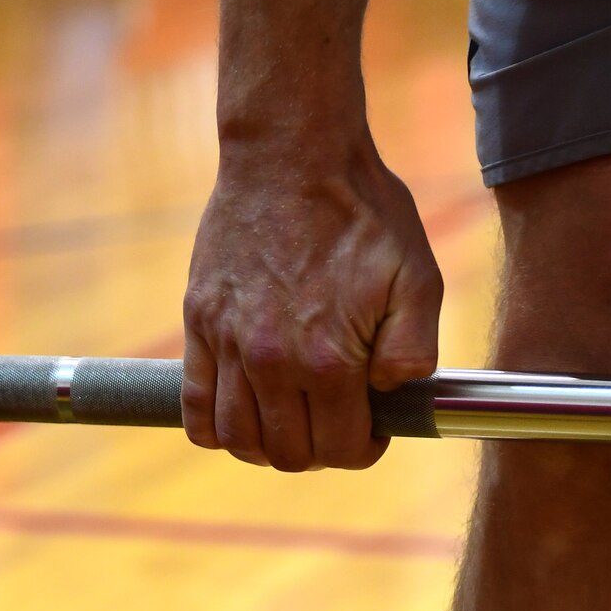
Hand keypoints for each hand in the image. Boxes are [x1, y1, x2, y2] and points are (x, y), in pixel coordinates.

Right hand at [181, 130, 442, 470]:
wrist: (289, 156)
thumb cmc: (361, 212)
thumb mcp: (417, 275)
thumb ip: (414, 347)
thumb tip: (393, 395)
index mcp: (328, 358)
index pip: (341, 449)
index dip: (363, 450)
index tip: (370, 429)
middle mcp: (270, 362)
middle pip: (287, 453)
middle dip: (317, 450)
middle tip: (334, 421)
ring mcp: (227, 345)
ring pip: (237, 439)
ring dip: (266, 446)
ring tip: (290, 421)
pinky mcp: (198, 325)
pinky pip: (193, 407)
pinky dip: (213, 429)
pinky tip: (240, 415)